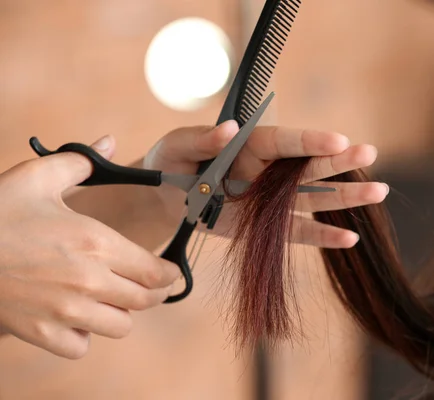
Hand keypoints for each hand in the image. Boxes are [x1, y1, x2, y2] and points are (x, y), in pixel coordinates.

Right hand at [0, 138, 179, 358]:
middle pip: (144, 300)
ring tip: (112, 298)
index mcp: (96, 243)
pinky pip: (80, 347)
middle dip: (154, 292)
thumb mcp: (37, 177)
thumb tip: (109, 143)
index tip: (170, 271)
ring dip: (121, 313)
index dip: (169, 273)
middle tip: (151, 285)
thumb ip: (80, 162)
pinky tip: (77, 317)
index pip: (155, 272)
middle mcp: (88, 281)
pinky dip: (84, 336)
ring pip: (119, 327)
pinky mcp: (40, 333)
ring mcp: (65, 312)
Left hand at [143, 121, 388, 247]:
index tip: (338, 139)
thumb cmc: (170, 163)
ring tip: (377, 192)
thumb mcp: (176, 147)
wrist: (166, 199)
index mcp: (251, 145)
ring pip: (314, 198)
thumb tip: (227, 130)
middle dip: (339, 161)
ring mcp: (272, 200)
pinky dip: (323, 237)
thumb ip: (202, 140)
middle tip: (370, 154)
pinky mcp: (268, 226)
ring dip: (345, 196)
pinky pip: (299, 233)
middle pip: (309, 166)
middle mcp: (269, 171)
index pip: (285, 141)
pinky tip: (349, 239)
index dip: (311, 141)